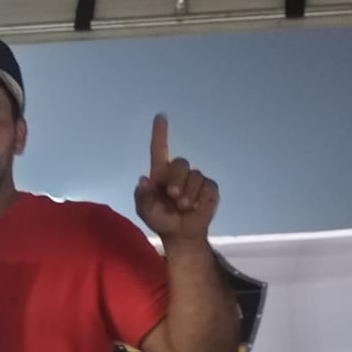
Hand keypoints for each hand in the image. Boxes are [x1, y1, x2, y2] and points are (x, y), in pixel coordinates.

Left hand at [133, 115, 218, 243]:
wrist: (180, 234)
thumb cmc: (161, 219)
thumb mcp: (146, 211)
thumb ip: (142, 197)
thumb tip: (144, 180)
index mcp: (161, 174)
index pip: (159, 150)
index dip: (160, 133)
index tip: (160, 116)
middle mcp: (178, 173)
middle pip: (180, 163)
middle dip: (176, 179)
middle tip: (172, 196)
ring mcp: (195, 180)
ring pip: (195, 175)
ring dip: (188, 192)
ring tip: (183, 206)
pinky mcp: (209, 188)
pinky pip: (207, 186)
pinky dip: (200, 198)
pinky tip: (194, 207)